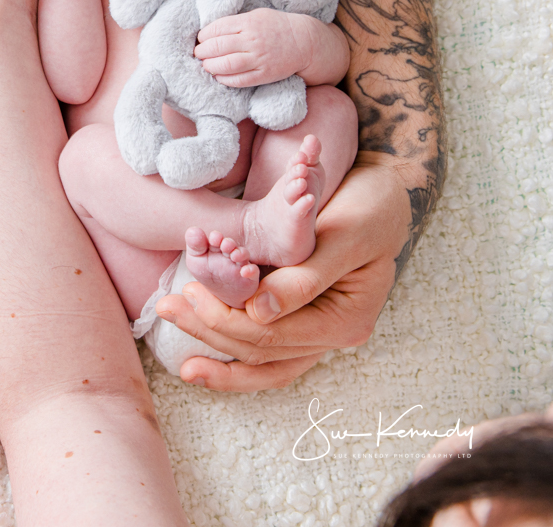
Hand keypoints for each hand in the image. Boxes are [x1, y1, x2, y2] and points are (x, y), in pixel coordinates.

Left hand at [154, 157, 412, 390]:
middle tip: (167, 306)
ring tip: (173, 333)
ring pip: (262, 358)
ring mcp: (321, 332)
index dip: (226, 320)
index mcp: (347, 321)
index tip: (189, 296)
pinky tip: (199, 352)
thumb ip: (306, 276)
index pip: (273, 335)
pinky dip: (234, 350)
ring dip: (215, 348)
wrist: (388, 199)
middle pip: (262, 350)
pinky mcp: (307, 319)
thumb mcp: (344, 234)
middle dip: (209, 330)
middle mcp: (334, 337)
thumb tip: (258, 312)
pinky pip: (269, 347)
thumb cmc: (371, 208)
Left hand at [195, 9, 346, 87]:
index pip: (216, 29)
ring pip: (225, 65)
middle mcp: (252, 40)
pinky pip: (238, 80)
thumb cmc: (277, 26)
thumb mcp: (256, 16)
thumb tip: (210, 32)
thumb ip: (235, 22)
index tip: (200, 39)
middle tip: (199, 53)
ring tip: (206, 65)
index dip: (203, 36)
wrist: (304, 42)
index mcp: (248, 22)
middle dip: (202, 51)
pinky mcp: (263, 74)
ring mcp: (258, 59)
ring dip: (210, 66)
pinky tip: (219, 76)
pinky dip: (224, 79)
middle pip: (217, 47)